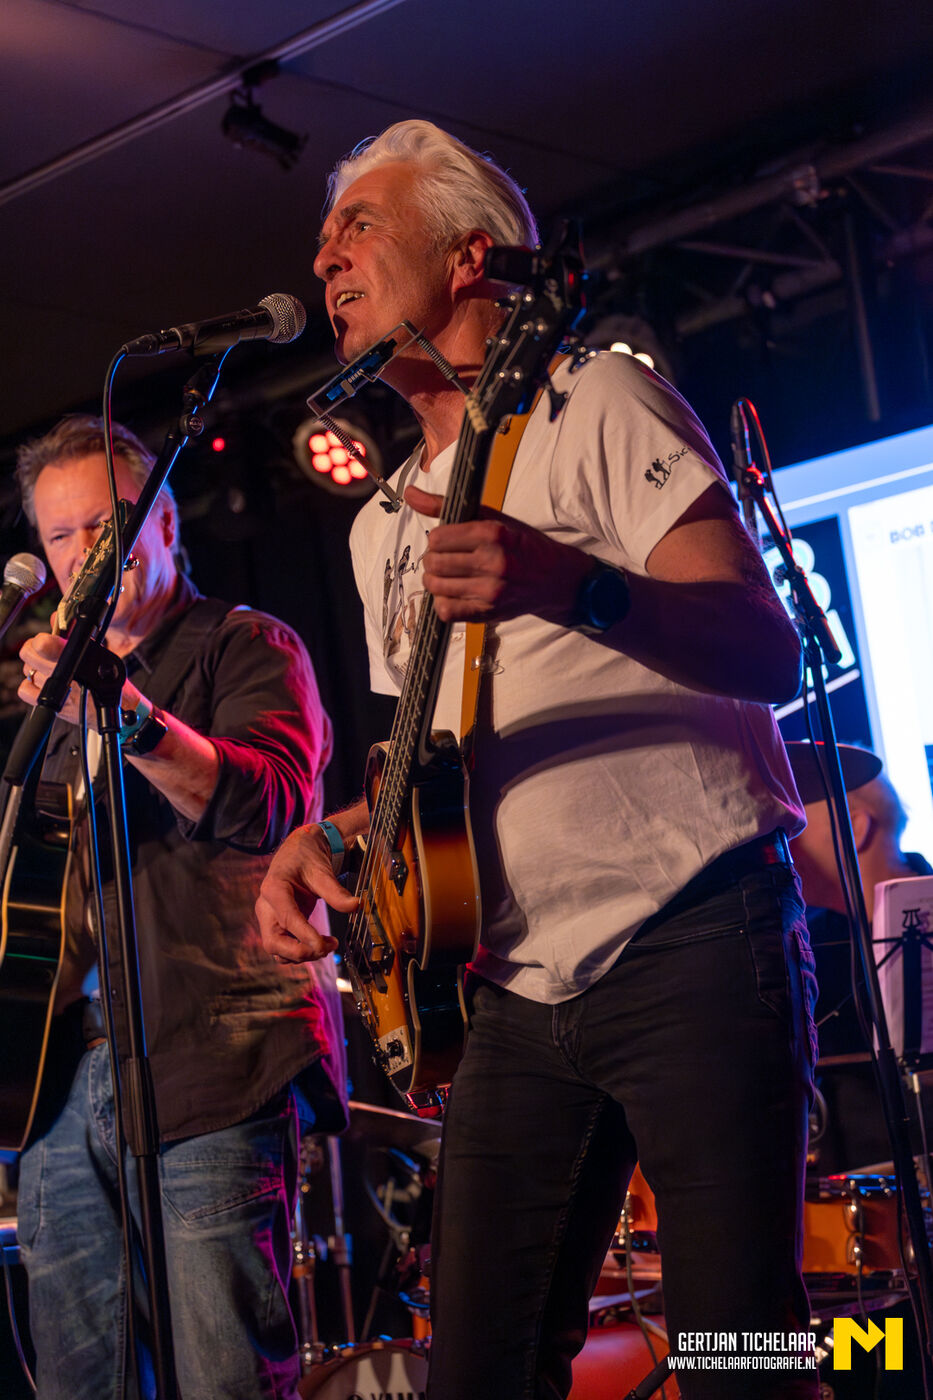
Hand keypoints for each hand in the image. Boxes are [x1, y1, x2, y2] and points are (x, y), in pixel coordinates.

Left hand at [18, 632, 142, 727]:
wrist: (118, 707)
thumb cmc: (107, 678)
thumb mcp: (97, 651)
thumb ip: (74, 635)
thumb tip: (56, 618)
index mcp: (76, 661)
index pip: (45, 645)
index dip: (42, 640)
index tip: (46, 639)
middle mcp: (63, 676)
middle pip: (29, 653)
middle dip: (34, 648)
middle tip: (44, 649)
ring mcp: (54, 692)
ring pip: (27, 669)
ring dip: (34, 666)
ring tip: (48, 667)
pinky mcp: (47, 705)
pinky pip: (24, 689)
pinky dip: (29, 685)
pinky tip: (42, 682)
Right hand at [256, 824, 357, 963]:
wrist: (298, 852)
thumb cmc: (306, 858)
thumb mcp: (321, 870)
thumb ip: (335, 890)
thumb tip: (356, 905)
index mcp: (273, 888)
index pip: (287, 919)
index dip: (305, 936)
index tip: (324, 946)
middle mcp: (266, 907)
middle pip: (273, 942)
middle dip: (300, 952)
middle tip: (325, 949)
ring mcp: (269, 919)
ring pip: (278, 950)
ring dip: (303, 955)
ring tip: (329, 945)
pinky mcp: (277, 926)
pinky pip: (284, 948)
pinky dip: (302, 951)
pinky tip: (321, 944)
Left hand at [404, 484, 590, 624]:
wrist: (554, 579)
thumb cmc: (521, 545)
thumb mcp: (491, 518)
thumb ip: (446, 506)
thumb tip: (410, 494)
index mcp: (493, 533)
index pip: (438, 538)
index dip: (437, 539)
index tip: (446, 541)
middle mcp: (493, 562)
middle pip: (434, 562)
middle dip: (433, 560)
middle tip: (445, 559)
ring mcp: (490, 591)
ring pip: (436, 587)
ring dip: (435, 580)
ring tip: (447, 575)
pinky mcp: (488, 613)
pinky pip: (446, 611)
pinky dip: (443, 602)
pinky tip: (453, 593)